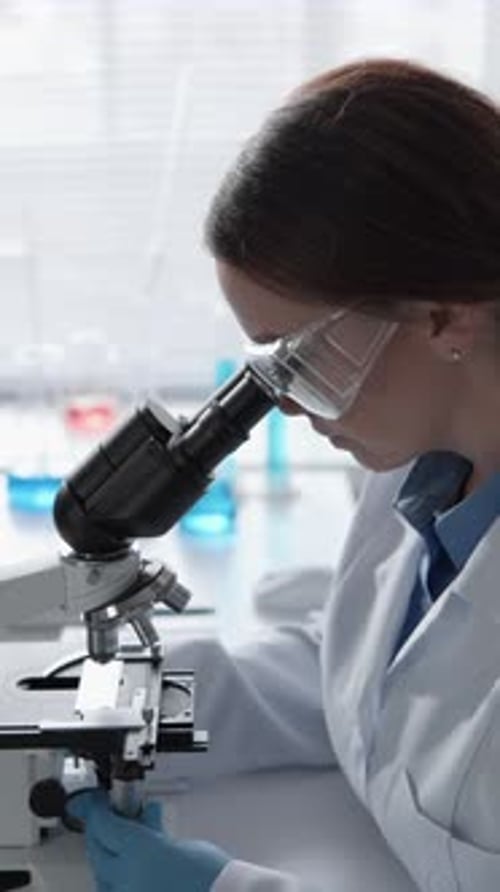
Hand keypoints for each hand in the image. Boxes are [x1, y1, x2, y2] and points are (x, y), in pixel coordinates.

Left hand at [68, 788, 229, 891]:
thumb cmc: (213, 877)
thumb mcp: (180, 844)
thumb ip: (154, 834)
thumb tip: (143, 824)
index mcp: (138, 853)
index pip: (102, 824)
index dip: (93, 809)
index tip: (91, 801)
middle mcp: (125, 881)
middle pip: (96, 851)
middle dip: (99, 832)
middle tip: (107, 818)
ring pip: (103, 877)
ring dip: (108, 859)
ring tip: (123, 846)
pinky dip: (119, 881)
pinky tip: (133, 873)